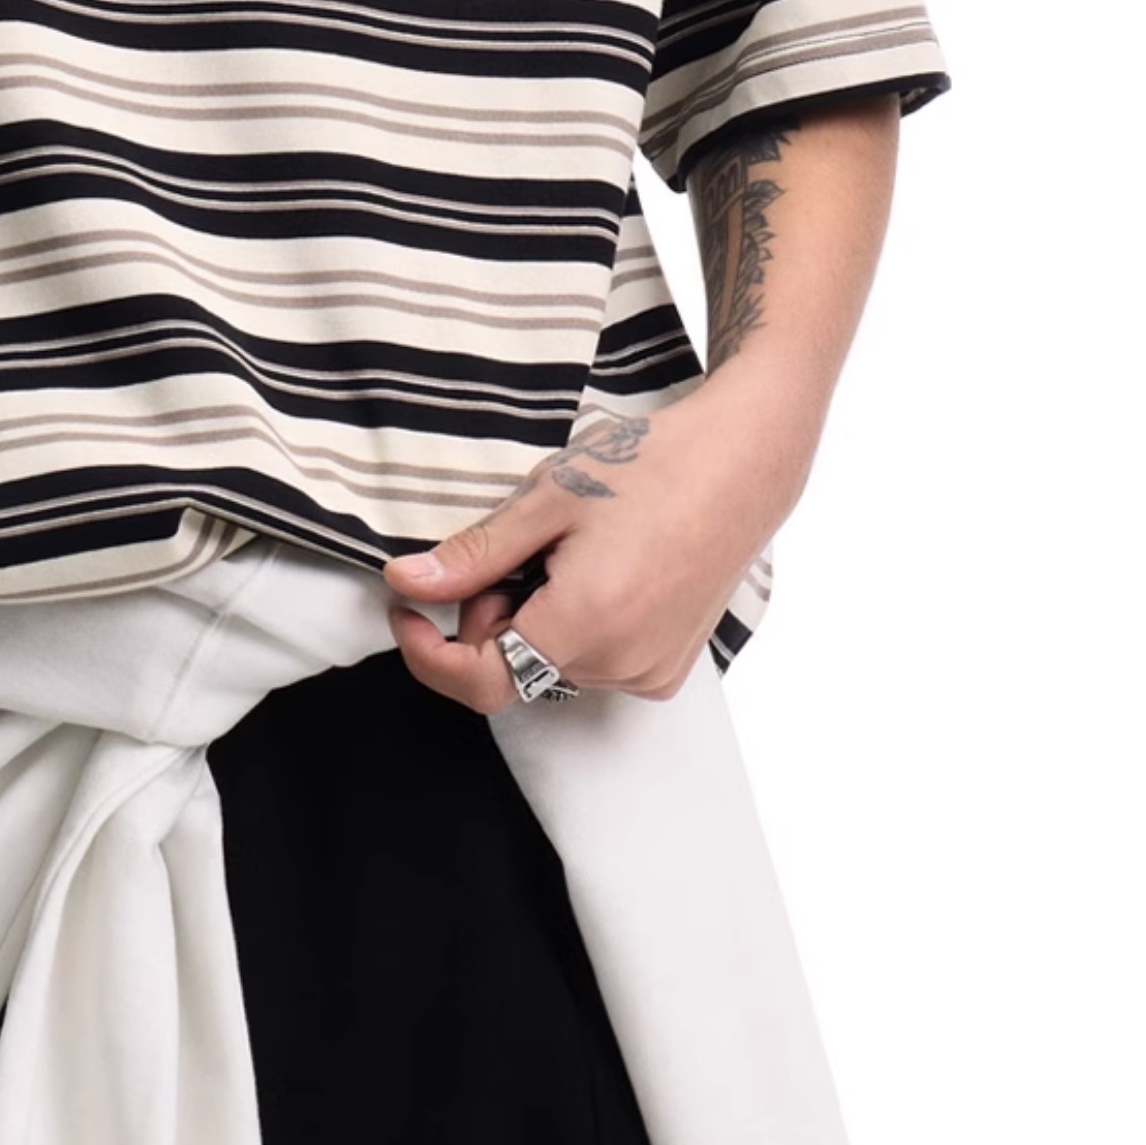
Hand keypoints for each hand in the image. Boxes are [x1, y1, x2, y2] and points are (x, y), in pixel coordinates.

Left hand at [379, 376, 814, 716]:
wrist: (740, 462)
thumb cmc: (648, 467)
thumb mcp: (545, 500)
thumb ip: (473, 556)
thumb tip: (407, 583)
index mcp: (586, 625)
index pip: (481, 682)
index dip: (428, 653)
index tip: (405, 608)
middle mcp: (622, 665)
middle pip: (514, 667)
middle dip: (492, 613)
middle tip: (519, 545)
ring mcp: (651, 671)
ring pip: (550, 663)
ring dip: (536, 617)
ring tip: (571, 550)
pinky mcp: (669, 666)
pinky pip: (592, 661)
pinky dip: (575, 625)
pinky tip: (602, 569)